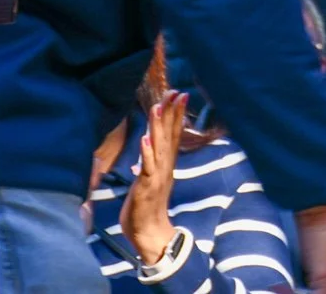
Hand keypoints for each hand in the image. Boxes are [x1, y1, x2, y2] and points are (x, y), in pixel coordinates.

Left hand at [119, 92, 185, 265]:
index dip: (176, 113)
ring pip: (159, 147)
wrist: (150, 233)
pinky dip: (146, 154)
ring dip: (159, 127)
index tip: (180, 94)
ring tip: (159, 107)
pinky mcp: (146, 187)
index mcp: (166, 163)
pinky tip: (145, 140)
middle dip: (172, 113)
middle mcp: (164, 166)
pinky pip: (147, 168)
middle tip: (176, 92)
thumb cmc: (147, 206)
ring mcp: (156, 176)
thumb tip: (151, 145)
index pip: (173, 133)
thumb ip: (153, 161)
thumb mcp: (151, 178)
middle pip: (169, 135)